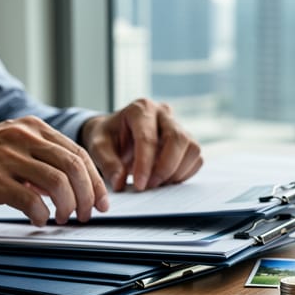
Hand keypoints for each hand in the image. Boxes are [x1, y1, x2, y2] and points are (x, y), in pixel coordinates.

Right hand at [0, 116, 109, 224]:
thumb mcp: (9, 147)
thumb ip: (39, 161)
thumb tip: (71, 187)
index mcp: (31, 127)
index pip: (78, 154)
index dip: (95, 181)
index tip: (101, 201)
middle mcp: (23, 137)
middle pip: (75, 167)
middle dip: (88, 196)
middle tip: (88, 214)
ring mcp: (7, 157)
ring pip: (59, 183)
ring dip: (69, 207)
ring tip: (63, 218)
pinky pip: (31, 200)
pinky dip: (42, 214)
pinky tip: (39, 220)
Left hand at [80, 98, 201, 191]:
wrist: (117, 133)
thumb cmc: (108, 137)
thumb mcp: (98, 146)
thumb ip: (107, 163)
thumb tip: (120, 182)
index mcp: (141, 109)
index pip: (148, 137)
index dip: (145, 164)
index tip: (140, 185)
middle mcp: (163, 113)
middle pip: (178, 139)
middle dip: (166, 168)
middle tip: (150, 186)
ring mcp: (179, 126)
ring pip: (192, 149)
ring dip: (177, 172)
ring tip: (156, 183)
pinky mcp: (187, 141)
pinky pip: (196, 159)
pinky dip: (183, 174)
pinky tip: (165, 179)